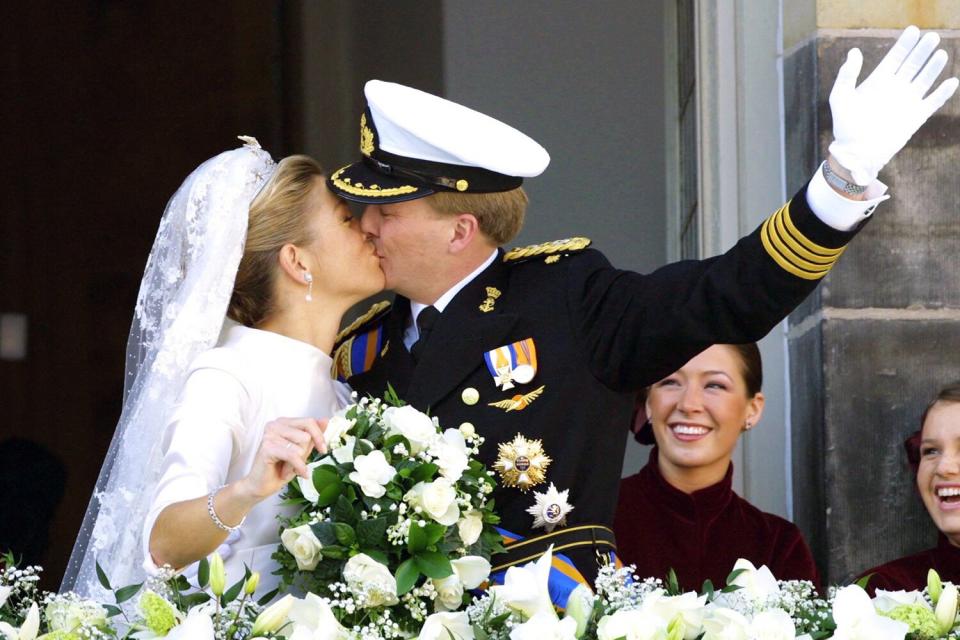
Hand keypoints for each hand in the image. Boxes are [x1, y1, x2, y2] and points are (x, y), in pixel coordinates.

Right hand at [239, 417, 327, 500]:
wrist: (261, 485)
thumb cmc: (280, 468)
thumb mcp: (302, 450)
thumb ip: (312, 435)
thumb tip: (325, 420)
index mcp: (283, 422)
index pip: (309, 422)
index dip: (319, 437)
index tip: (323, 450)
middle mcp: (275, 425)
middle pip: (306, 436)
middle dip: (304, 453)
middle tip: (294, 463)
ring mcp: (269, 435)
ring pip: (300, 447)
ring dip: (297, 463)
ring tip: (286, 467)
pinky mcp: (267, 448)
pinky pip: (293, 456)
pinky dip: (297, 467)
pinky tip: (291, 473)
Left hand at [828, 25, 957, 184]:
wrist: (856, 153)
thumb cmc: (845, 126)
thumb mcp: (840, 97)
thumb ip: (847, 75)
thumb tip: (854, 51)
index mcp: (878, 81)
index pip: (896, 57)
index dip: (905, 44)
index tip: (914, 31)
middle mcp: (895, 88)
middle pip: (913, 64)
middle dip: (922, 50)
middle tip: (932, 37)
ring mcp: (907, 101)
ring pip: (925, 79)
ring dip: (933, 67)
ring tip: (941, 53)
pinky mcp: (916, 116)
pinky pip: (933, 102)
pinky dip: (943, 93)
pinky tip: (952, 82)